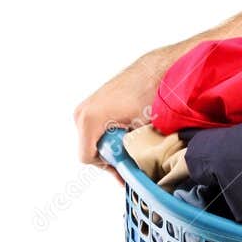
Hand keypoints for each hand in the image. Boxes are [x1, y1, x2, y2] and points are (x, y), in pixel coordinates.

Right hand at [72, 50, 167, 183]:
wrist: (158, 69)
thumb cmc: (151, 96)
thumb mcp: (141, 131)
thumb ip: (130, 154)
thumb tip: (137, 173)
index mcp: (89, 120)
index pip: (88, 157)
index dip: (109, 168)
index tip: (125, 170)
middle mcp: (83, 112)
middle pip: (91, 148)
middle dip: (112, 157)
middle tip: (132, 160)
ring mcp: (87, 105)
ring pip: (94, 137)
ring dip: (113, 144)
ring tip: (134, 143)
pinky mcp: (95, 100)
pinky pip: (98, 125)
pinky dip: (112, 131)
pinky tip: (130, 130)